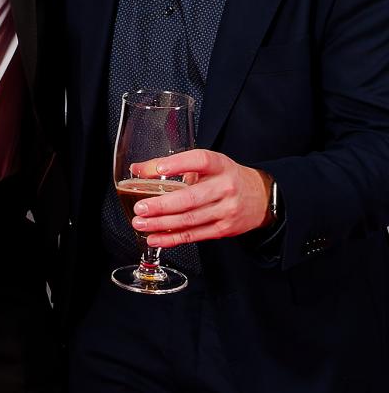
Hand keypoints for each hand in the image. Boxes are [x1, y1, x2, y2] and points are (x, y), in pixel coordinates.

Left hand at [129, 149, 273, 245]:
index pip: (200, 160)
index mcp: (220, 165)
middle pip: (191, 198)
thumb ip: (172, 164)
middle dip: (162, 205)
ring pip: (190, 219)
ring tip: (140, 223)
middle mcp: (225, 187)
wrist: (261, 198)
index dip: (179, 164)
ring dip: (162, 224)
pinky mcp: (224, 229)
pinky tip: (155, 238)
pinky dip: (172, 239)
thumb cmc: (226, 177)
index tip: (160, 169)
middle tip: (140, 208)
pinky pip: (194, 235)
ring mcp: (226, 210)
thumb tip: (138, 169)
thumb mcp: (206, 165)